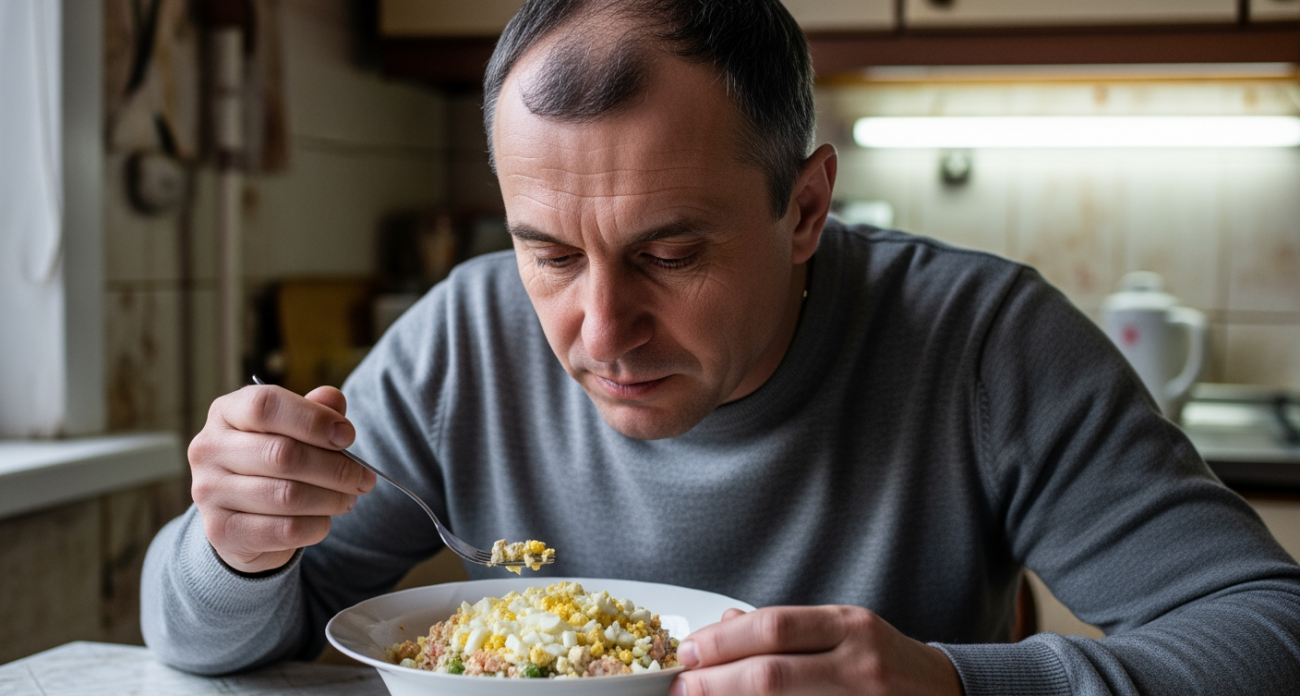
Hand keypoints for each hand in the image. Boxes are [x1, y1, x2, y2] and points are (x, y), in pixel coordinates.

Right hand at [188, 383, 376, 573]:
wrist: (242, 518)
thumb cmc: (273, 462)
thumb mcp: (293, 429)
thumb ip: (315, 410)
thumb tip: (333, 399)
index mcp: (226, 412)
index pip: (266, 405)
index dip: (313, 419)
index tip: (347, 436)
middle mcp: (208, 449)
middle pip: (283, 454)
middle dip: (336, 467)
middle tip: (363, 477)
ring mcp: (208, 492)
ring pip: (288, 495)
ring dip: (332, 498)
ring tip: (349, 498)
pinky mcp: (222, 531)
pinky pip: (285, 530)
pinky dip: (316, 526)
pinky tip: (324, 520)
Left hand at [670, 605, 962, 695]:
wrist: (946, 693)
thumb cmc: (886, 661)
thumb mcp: (843, 630)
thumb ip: (788, 630)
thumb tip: (725, 624)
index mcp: (848, 625)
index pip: (773, 627)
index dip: (723, 641)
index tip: (688, 651)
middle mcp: (858, 661)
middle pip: (772, 671)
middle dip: (717, 680)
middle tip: (683, 684)